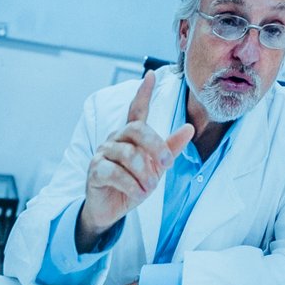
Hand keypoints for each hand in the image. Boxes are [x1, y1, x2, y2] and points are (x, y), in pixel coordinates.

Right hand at [74, 73, 191, 249]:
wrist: (110, 210)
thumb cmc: (132, 184)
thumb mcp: (155, 167)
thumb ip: (170, 148)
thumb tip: (189, 127)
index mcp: (130, 137)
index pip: (136, 110)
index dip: (143, 93)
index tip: (151, 74)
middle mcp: (115, 139)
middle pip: (136, 129)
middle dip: (155, 145)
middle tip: (167, 163)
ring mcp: (103, 154)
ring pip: (127, 153)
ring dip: (143, 173)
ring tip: (150, 187)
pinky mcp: (95, 170)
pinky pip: (114, 172)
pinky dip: (130, 185)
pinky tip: (137, 193)